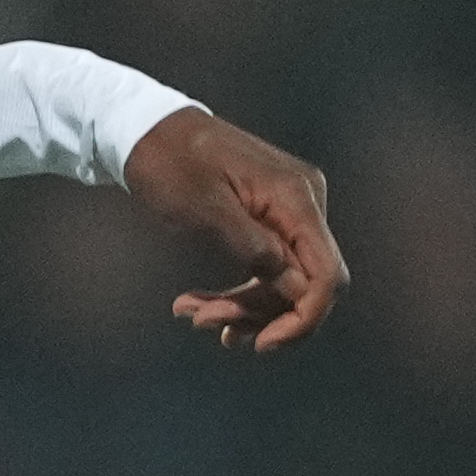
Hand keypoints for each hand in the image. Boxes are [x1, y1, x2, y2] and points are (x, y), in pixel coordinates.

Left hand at [127, 105, 343, 351]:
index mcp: (295, 198)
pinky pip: (268, 267)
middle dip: (259, 314)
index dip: (304, 319)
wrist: (148, 130)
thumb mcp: (205, 210)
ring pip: (284, 282)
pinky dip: (239, 291)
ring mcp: (289, 211)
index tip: (263, 344)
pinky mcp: (271, 219)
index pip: (328, 275)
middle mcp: (303, 203)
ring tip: (191, 312)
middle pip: (305, 285)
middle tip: (202, 321)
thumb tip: (297, 292)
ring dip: (242, 307)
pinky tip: (201, 305)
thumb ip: (254, 249)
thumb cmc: (170, 164)